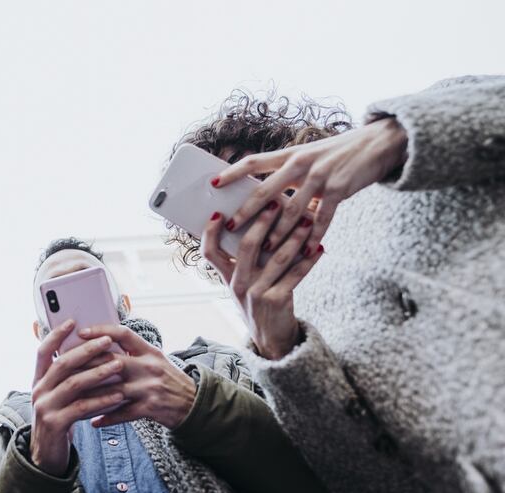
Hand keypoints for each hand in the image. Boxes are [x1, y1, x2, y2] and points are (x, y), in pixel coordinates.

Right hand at [29, 320, 126, 475]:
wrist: (47, 455)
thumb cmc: (60, 419)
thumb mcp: (59, 396)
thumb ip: (68, 377)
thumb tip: (91, 351)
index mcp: (38, 380)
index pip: (43, 351)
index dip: (56, 335)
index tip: (72, 321)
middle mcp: (38, 391)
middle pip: (62, 364)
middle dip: (86, 350)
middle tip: (107, 341)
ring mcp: (44, 408)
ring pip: (73, 384)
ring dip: (98, 373)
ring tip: (119, 365)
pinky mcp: (55, 424)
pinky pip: (81, 407)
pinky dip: (101, 400)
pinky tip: (118, 395)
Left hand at [76, 325, 195, 428]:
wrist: (194, 404)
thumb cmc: (169, 380)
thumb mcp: (155, 359)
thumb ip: (133, 352)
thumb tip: (101, 343)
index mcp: (149, 351)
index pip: (123, 333)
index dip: (101, 331)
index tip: (81, 332)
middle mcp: (149, 366)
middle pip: (112, 361)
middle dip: (86, 365)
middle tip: (65, 367)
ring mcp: (150, 387)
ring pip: (113, 390)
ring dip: (90, 395)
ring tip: (72, 397)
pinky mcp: (150, 408)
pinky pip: (123, 413)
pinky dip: (106, 418)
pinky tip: (92, 421)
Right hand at [201, 202, 323, 359]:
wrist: (271, 339)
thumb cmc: (259, 304)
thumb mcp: (244, 285)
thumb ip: (245, 261)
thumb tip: (259, 225)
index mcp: (227, 277)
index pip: (209, 252)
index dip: (210, 232)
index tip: (219, 213)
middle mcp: (238, 284)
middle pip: (246, 246)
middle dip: (262, 221)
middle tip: (275, 203)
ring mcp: (257, 293)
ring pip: (276, 257)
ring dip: (294, 237)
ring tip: (306, 221)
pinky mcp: (277, 301)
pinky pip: (296, 275)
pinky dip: (309, 260)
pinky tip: (319, 248)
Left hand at [215, 117, 407, 254]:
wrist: (379, 143)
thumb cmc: (338, 154)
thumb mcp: (310, 156)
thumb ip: (289, 174)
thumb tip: (265, 197)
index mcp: (290, 155)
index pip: (254, 161)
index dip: (232, 172)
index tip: (213, 183)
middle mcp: (301, 163)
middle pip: (266, 190)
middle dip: (247, 211)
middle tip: (231, 226)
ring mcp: (320, 176)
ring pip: (292, 210)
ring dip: (277, 232)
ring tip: (264, 249)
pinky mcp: (339, 189)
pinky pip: (322, 218)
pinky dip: (313, 236)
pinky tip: (306, 251)